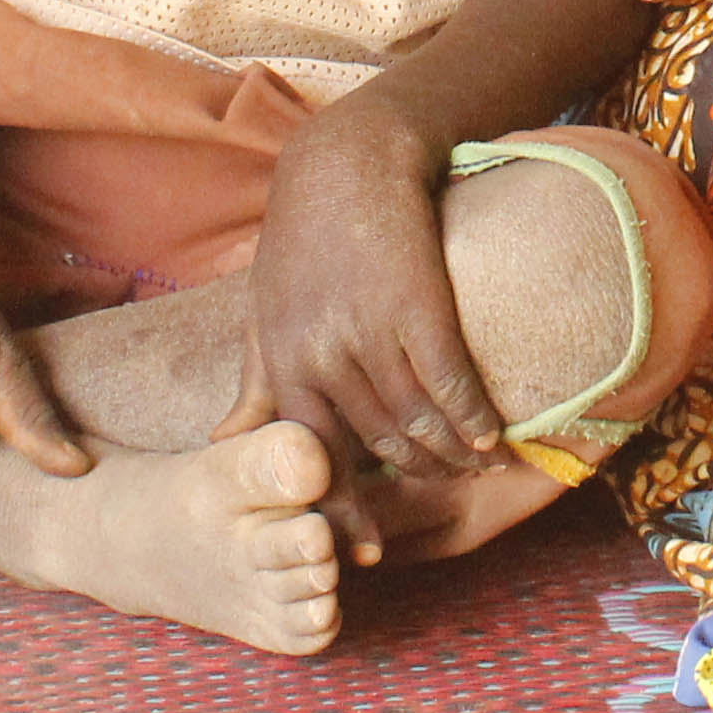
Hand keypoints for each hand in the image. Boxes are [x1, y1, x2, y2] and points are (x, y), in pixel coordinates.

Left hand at [245, 107, 504, 529]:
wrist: (351, 160)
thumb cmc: (305, 240)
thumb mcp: (265, 312)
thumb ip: (255, 381)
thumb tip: (222, 440)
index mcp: (283, 360)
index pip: (312, 457)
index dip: (342, 511)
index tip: (366, 551)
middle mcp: (322, 352)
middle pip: (375, 445)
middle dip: (412, 478)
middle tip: (443, 493)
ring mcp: (370, 329)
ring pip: (415, 419)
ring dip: (450, 452)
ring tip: (475, 464)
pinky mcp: (418, 304)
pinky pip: (451, 381)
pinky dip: (474, 415)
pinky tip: (490, 433)